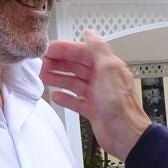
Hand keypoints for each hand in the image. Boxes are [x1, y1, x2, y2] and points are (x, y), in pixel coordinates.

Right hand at [44, 30, 148, 159]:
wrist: (126, 135)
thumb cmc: (120, 105)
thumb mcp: (108, 70)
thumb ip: (98, 49)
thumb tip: (90, 33)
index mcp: (107, 66)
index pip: (83, 52)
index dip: (65, 49)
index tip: (49, 49)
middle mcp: (102, 79)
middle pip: (77, 66)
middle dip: (59, 63)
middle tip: (42, 63)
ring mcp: (97, 95)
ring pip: (74, 82)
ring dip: (59, 78)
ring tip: (44, 76)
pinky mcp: (93, 110)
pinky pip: (76, 100)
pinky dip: (65, 97)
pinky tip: (56, 96)